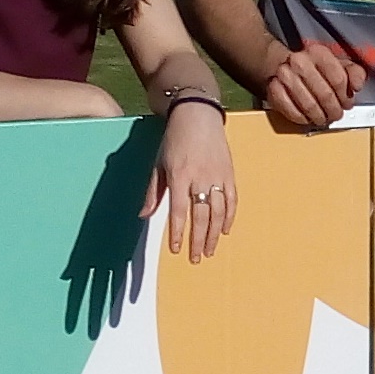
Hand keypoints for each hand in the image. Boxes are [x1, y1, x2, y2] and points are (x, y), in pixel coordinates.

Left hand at [153, 106, 237, 262]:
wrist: (198, 115)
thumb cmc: (175, 139)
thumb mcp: (159, 164)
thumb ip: (153, 192)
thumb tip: (143, 216)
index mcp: (179, 176)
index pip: (180, 212)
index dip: (178, 233)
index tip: (176, 250)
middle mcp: (200, 178)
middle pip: (201, 216)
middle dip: (197, 240)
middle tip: (195, 258)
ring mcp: (217, 176)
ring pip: (218, 212)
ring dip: (213, 235)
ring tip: (209, 251)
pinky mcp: (229, 173)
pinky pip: (231, 200)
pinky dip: (229, 217)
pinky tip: (224, 230)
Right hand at [261, 41, 367, 131]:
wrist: (281, 64)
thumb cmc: (315, 68)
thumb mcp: (338, 64)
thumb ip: (354, 73)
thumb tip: (357, 86)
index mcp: (319, 53)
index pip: (338, 79)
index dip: (345, 97)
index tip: (347, 104)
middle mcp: (300, 62)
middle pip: (324, 94)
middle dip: (334, 110)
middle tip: (336, 115)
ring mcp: (285, 76)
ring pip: (309, 105)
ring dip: (319, 117)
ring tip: (323, 119)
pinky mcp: (274, 90)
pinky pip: (291, 111)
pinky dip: (302, 119)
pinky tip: (308, 119)